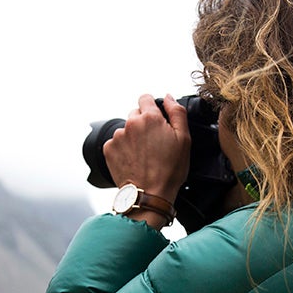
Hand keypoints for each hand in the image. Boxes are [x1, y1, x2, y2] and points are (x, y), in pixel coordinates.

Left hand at [104, 94, 190, 209]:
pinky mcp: (108, 149)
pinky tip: (134, 160)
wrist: (149, 194)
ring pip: (126, 129)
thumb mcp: (184, 139)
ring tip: (144, 155)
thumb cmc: (169, 170)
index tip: (157, 119)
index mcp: (150, 118)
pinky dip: (123, 149)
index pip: (145, 98)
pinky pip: (116, 143)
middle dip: (144, 124)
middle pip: (135, 114)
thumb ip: (177, 112)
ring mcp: (118, 136)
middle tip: (154, 143)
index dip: (152, 107)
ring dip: (133, 137)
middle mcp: (131, 123)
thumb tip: (169, 97)